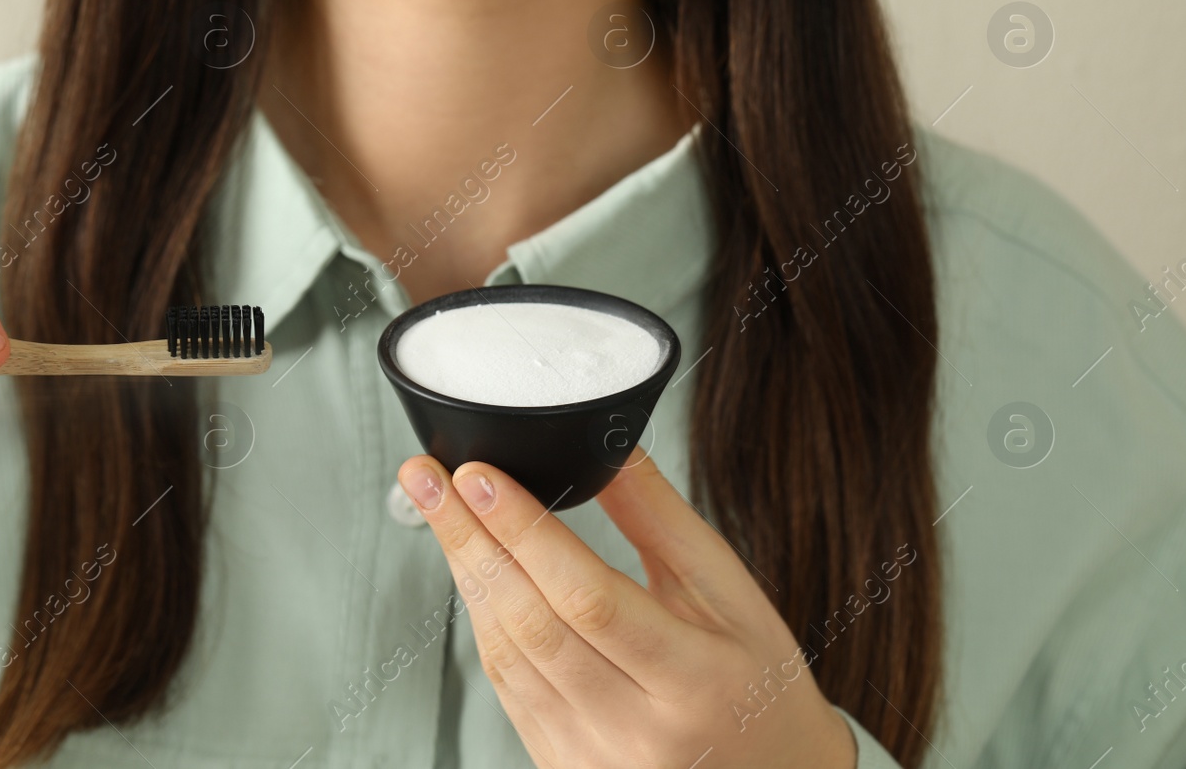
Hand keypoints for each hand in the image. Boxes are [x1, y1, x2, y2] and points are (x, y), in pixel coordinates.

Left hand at [395, 450, 857, 768]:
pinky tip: (471, 575)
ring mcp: (595, 758)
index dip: (524, 530)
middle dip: (469, 539)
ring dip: (466, 575)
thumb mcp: (732, 594)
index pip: (587, 597)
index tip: (479, 475)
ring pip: (506, 657)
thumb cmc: (758, 685)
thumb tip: (604, 448)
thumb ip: (661, 521)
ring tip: (439, 512)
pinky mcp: (564, 768)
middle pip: (530, 623)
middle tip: (427, 477)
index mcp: (695, 681)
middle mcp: (638, 731)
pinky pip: (507, 690)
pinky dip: (483, 623)